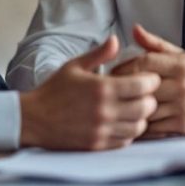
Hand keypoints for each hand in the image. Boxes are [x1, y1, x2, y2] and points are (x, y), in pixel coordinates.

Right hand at [18, 36, 158, 149]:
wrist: (33, 119)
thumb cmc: (54, 90)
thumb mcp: (74, 66)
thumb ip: (99, 54)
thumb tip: (117, 40)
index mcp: (102, 88)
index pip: (143, 86)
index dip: (150, 80)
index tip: (147, 78)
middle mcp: (105, 111)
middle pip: (147, 107)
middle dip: (150, 99)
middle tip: (143, 94)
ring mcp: (102, 131)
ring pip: (139, 127)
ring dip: (141, 117)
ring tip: (133, 109)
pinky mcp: (97, 146)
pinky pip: (126, 141)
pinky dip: (129, 132)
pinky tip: (122, 123)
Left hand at [112, 24, 184, 136]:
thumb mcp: (182, 57)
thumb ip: (155, 45)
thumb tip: (134, 29)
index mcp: (179, 64)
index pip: (144, 62)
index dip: (124, 68)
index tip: (112, 75)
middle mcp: (181, 84)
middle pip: (142, 87)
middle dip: (123, 91)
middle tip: (109, 94)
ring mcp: (182, 106)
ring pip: (146, 109)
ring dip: (131, 110)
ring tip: (118, 110)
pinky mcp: (184, 125)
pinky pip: (155, 127)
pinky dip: (142, 126)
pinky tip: (134, 123)